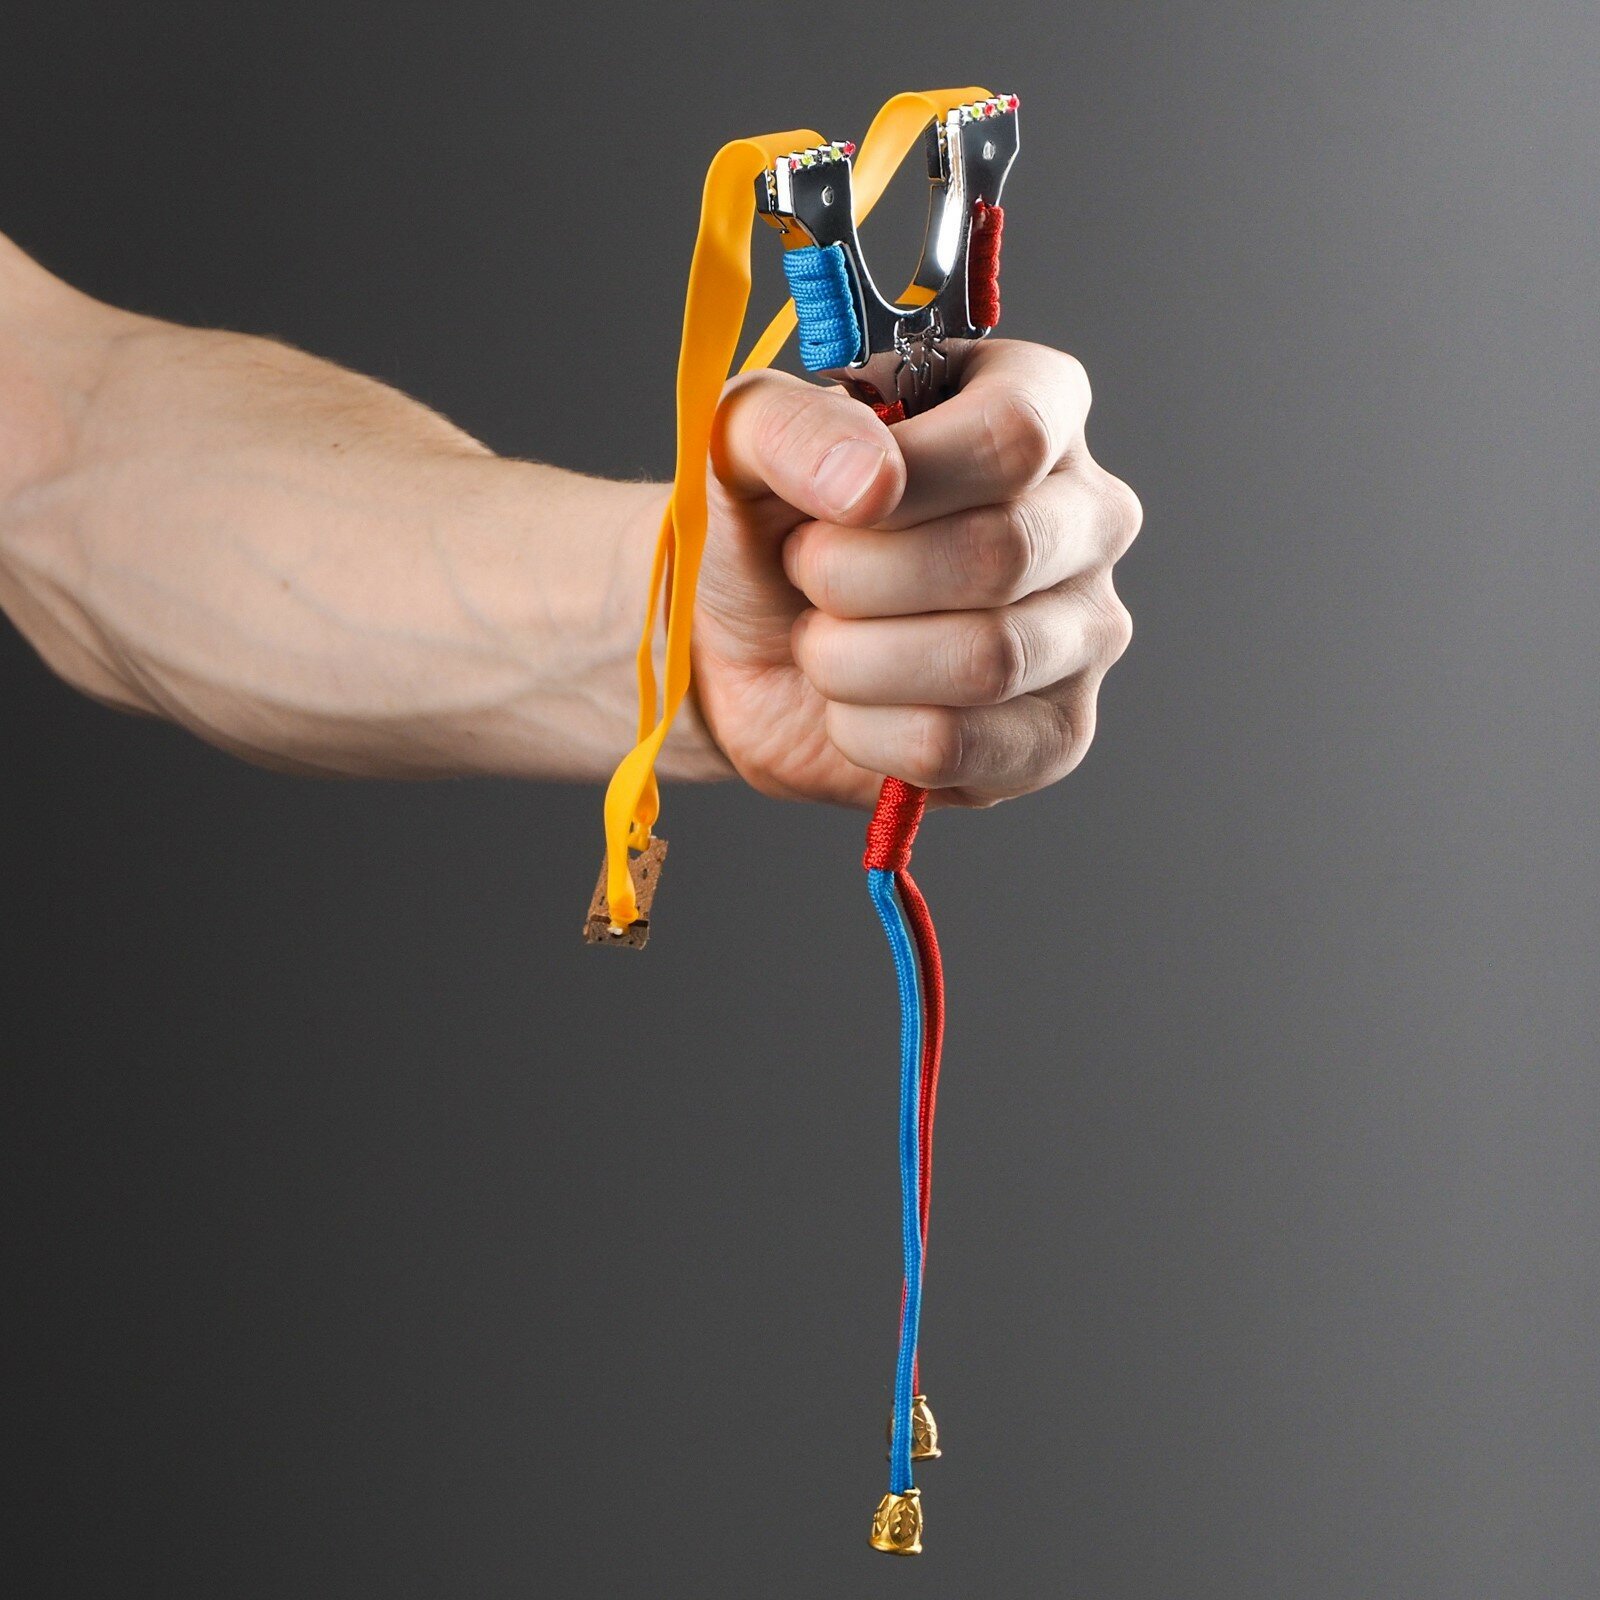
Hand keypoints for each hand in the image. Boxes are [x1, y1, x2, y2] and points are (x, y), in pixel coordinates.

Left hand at [693, 339, 1141, 809]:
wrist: (743, 651)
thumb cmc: (769, 526)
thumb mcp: (743, 441)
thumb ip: (789, 426)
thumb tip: (872, 481)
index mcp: (1036, 405)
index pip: (1016, 433)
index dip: (909, 477)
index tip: (832, 503)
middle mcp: (1087, 514)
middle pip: (1000, 553)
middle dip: (855, 577)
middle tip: (805, 573)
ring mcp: (1086, 631)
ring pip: (984, 660)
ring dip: (851, 660)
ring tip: (821, 641)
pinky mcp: (1056, 734)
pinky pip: (957, 744)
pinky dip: (865, 733)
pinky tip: (850, 707)